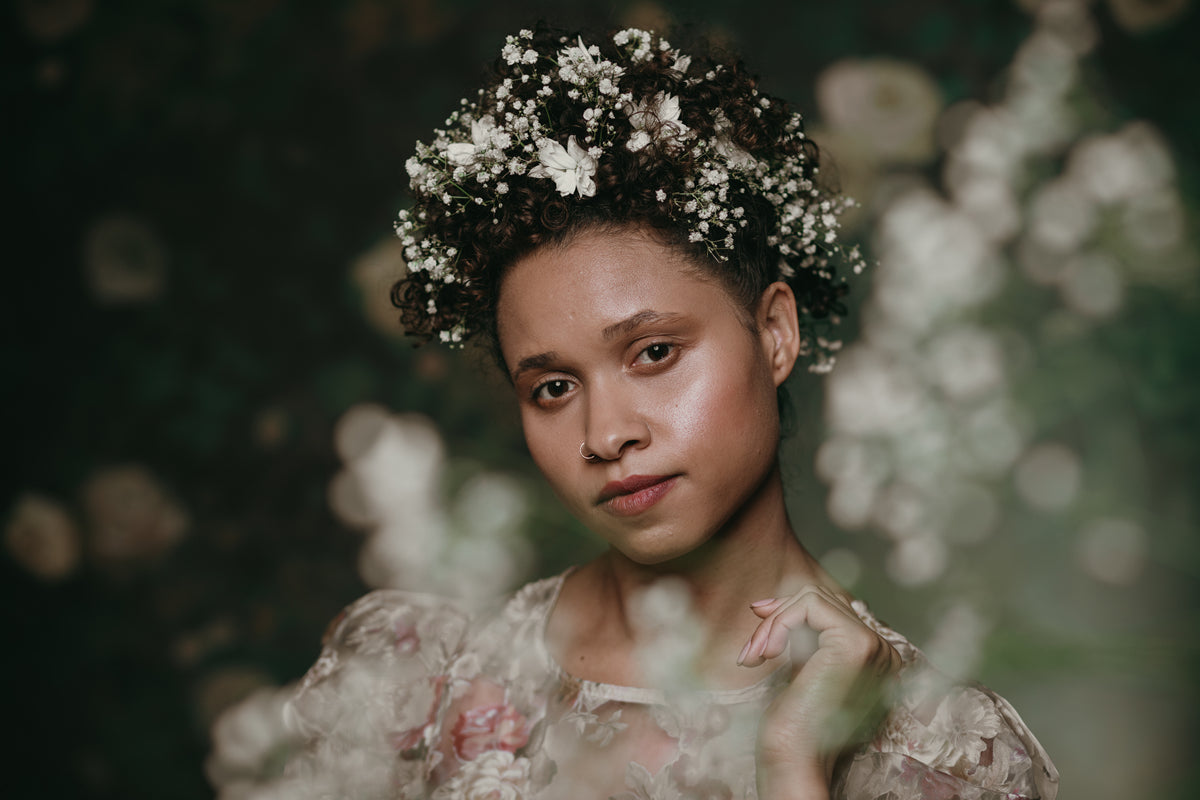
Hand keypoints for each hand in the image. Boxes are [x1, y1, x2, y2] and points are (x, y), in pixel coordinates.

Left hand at [738, 584, 901, 799]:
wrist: (794, 756)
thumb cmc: (793, 720)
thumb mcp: (803, 665)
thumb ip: (803, 634)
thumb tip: (776, 598)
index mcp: (876, 655)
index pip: (830, 607)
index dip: (790, 610)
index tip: (759, 619)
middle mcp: (883, 649)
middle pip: (820, 598)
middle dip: (777, 617)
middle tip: (752, 649)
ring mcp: (874, 645)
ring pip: (812, 598)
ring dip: (773, 623)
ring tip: (755, 654)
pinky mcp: (856, 643)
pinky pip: (809, 604)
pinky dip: (779, 622)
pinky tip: (766, 653)